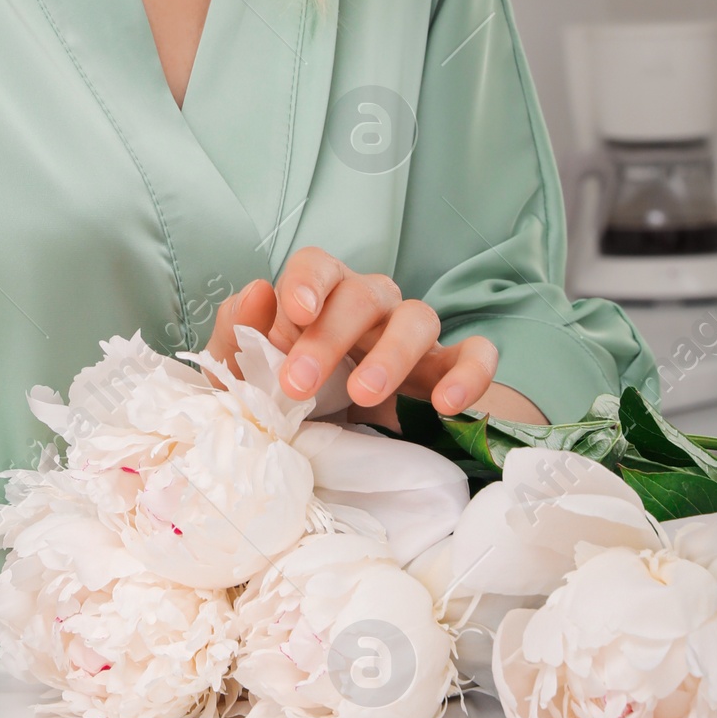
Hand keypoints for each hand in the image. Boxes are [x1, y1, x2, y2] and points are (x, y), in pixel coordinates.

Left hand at [205, 247, 542, 423]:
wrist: (333, 453)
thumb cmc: (289, 400)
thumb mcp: (249, 377)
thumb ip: (240, 336)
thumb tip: (256, 292)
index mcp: (323, 297)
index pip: (318, 264)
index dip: (307, 282)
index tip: (296, 313)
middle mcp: (372, 307)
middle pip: (363, 294)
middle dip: (329, 338)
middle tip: (298, 385)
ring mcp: (415, 336)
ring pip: (418, 317)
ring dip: (391, 354)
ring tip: (364, 395)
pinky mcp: (449, 370)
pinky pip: (476, 355)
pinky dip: (468, 373)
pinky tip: (447, 405)